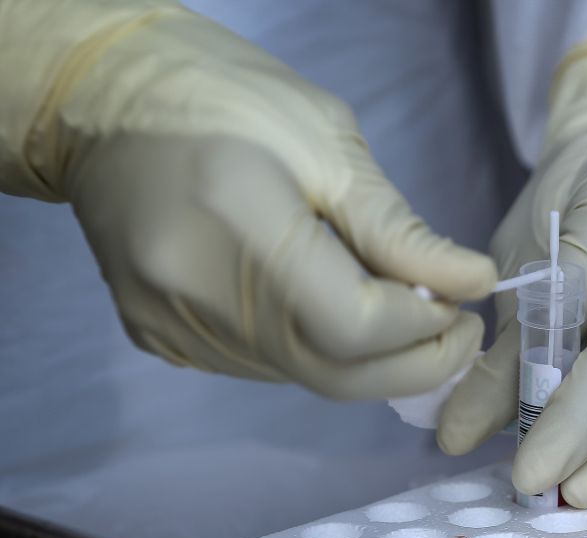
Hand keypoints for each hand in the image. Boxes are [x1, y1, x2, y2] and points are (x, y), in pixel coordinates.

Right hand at [27, 3, 495, 398]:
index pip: (356, 326)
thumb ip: (399, 229)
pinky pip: (265, 367)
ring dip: (369, 356)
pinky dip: (317, 348)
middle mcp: (194, 294)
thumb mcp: (328, 142)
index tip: (465, 301)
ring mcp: (170, 327)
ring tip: (398, 305)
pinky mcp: (159, 339)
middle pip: (335, 375)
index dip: (425, 326)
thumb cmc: (224, 97)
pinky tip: (331, 305)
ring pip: (304, 377)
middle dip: (415, 363)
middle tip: (458, 327)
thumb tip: (471, 283)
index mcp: (239, 226)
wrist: (101, 100)